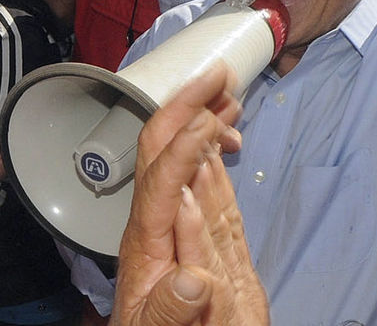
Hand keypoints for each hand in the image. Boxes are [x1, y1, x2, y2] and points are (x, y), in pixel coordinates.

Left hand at [110, 62, 262, 325]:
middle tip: (219, 73)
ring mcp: (161, 211)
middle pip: (159, 144)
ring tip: (231, 92)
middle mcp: (150, 215)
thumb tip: (193, 280)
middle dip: (186, 103)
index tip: (210, 122)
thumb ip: (170, 309)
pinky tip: (225, 131)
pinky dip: (207, 142)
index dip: (183, 146)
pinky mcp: (174, 216)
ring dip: (199, 113)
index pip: (159, 178)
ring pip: (174, 148)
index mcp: (145, 239)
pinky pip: (188, 166)